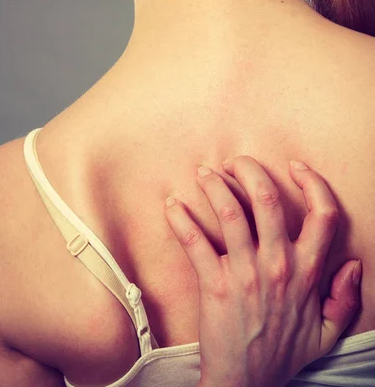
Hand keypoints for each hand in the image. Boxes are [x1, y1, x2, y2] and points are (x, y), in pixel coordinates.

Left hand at [164, 156, 361, 386]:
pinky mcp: (214, 284)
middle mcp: (278, 265)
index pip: (323, 215)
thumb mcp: (328, 332)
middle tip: (236, 162)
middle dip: (250, 170)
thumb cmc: (283, 353)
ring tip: (205, 172)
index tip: (296, 166)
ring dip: (215, 185)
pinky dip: (180, 219)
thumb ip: (345, 298)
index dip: (312, 183)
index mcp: (308, 272)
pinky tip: (172, 204)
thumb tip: (354, 264)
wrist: (246, 385)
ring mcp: (245, 274)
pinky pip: (195, 242)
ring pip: (230, 212)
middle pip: (268, 199)